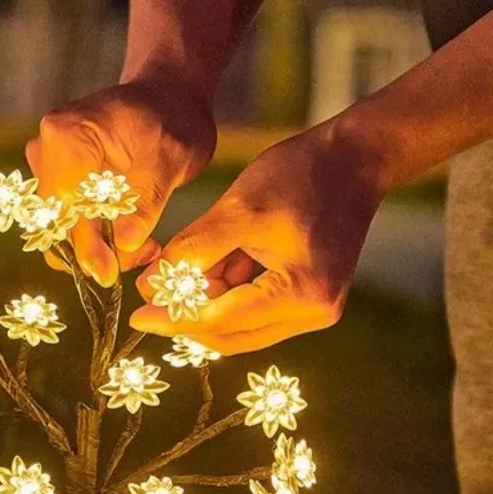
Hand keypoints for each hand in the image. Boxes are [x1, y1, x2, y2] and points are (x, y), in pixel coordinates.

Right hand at [26, 77, 216, 285]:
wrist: (168, 98)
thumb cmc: (173, 118)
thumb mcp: (171, 158)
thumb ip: (145, 201)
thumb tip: (124, 244)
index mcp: (67, 136)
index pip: (68, 206)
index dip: (87, 247)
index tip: (109, 275)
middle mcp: (45, 151)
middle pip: (59, 223)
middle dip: (97, 251)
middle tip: (145, 253)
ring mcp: (47, 168)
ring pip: (63, 230)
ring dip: (101, 248)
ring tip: (146, 245)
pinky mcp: (58, 184)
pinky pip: (71, 225)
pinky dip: (99, 240)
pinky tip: (134, 238)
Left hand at [131, 123, 386, 352]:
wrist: (356, 158)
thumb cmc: (300, 175)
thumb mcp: (238, 209)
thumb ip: (194, 251)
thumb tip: (153, 285)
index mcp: (300, 294)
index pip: (222, 321)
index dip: (175, 319)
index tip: (138, 317)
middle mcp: (313, 313)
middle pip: (232, 334)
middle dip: (187, 318)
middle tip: (150, 303)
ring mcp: (315, 310)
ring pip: (242, 325)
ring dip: (207, 305)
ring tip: (179, 274)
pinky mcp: (311, 299)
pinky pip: (257, 310)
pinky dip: (228, 295)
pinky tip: (210, 269)